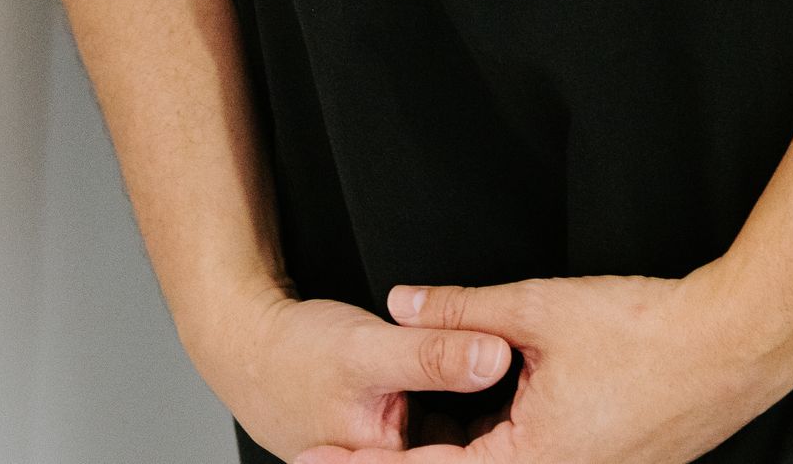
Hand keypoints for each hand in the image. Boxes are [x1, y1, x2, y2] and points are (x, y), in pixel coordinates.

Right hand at [193, 283, 514, 462]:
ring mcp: (390, 447)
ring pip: (450, 431)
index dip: (502, 432)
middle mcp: (388, 458)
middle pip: (454, 445)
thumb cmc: (294, 350)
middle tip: (542, 394)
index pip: (457, 454)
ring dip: (479, 413)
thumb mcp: (369, 348)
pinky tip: (484, 371)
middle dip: (493, 424)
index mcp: (384, 458)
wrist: (246, 340)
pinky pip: (438, 418)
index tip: (546, 411)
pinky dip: (458, 399)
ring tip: (527, 383)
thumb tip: (496, 355)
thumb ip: (433, 354)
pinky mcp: (392, 426)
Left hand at [293, 259, 792, 463]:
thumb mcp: (540, 310)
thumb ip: (463, 311)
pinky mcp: (607, 463)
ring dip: (449, 454)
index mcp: (532, 462)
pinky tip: (474, 426)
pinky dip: (491, 450)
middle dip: (402, 460)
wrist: (736, 345)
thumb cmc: (644, 329)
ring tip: (398, 432)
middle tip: (337, 450)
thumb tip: (399, 302)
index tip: (315, 456)